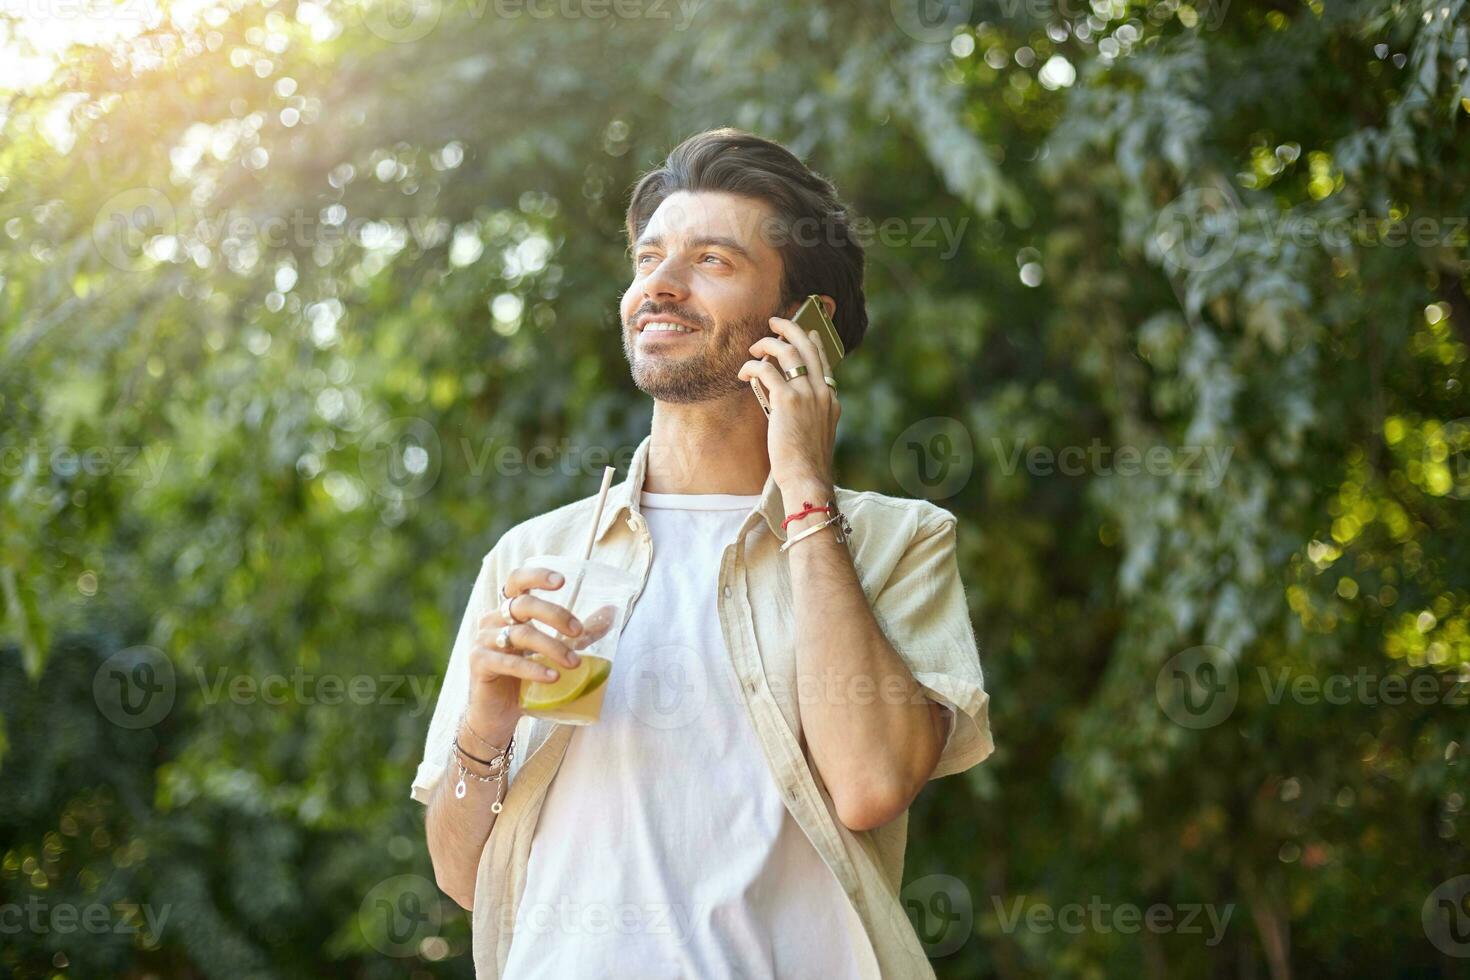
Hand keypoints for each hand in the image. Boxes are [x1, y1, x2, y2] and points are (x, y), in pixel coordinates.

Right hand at [466, 566, 587, 731]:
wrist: (497, 715)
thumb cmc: (525, 679)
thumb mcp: (553, 651)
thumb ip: (578, 633)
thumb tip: (612, 612)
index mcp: (507, 611)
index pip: (517, 581)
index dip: (536, 576)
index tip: (562, 581)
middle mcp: (492, 620)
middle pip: (523, 605)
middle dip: (555, 615)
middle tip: (578, 632)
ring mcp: (483, 641)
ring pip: (521, 634)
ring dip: (552, 647)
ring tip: (575, 663)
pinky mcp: (480, 664)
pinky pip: (509, 662)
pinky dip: (534, 668)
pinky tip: (553, 677)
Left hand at [738, 315, 839, 491]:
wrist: (807, 477)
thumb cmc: (805, 463)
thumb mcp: (814, 433)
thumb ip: (807, 413)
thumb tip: (784, 400)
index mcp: (831, 399)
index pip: (823, 361)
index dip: (813, 343)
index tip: (806, 332)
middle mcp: (822, 392)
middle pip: (808, 346)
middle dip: (790, 328)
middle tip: (775, 321)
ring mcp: (807, 393)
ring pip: (787, 351)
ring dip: (767, 344)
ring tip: (753, 347)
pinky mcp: (787, 400)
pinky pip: (766, 370)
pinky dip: (752, 367)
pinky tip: (743, 373)